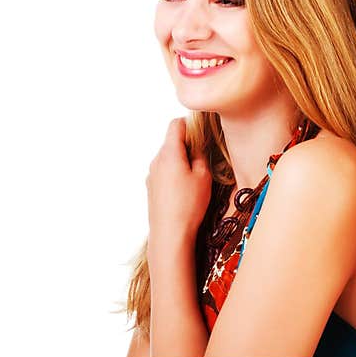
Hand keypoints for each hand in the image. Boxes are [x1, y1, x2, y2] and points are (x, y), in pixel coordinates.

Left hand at [147, 118, 211, 242]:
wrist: (169, 233)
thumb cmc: (188, 205)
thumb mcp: (203, 176)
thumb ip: (200, 154)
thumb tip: (198, 144)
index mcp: (169, 153)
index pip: (176, 125)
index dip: (190, 124)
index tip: (202, 131)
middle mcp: (157, 160)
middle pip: (171, 141)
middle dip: (188, 145)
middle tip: (204, 157)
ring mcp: (151, 174)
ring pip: (168, 157)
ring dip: (181, 160)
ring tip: (196, 177)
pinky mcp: (151, 186)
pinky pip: (163, 171)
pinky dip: (174, 172)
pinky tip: (185, 189)